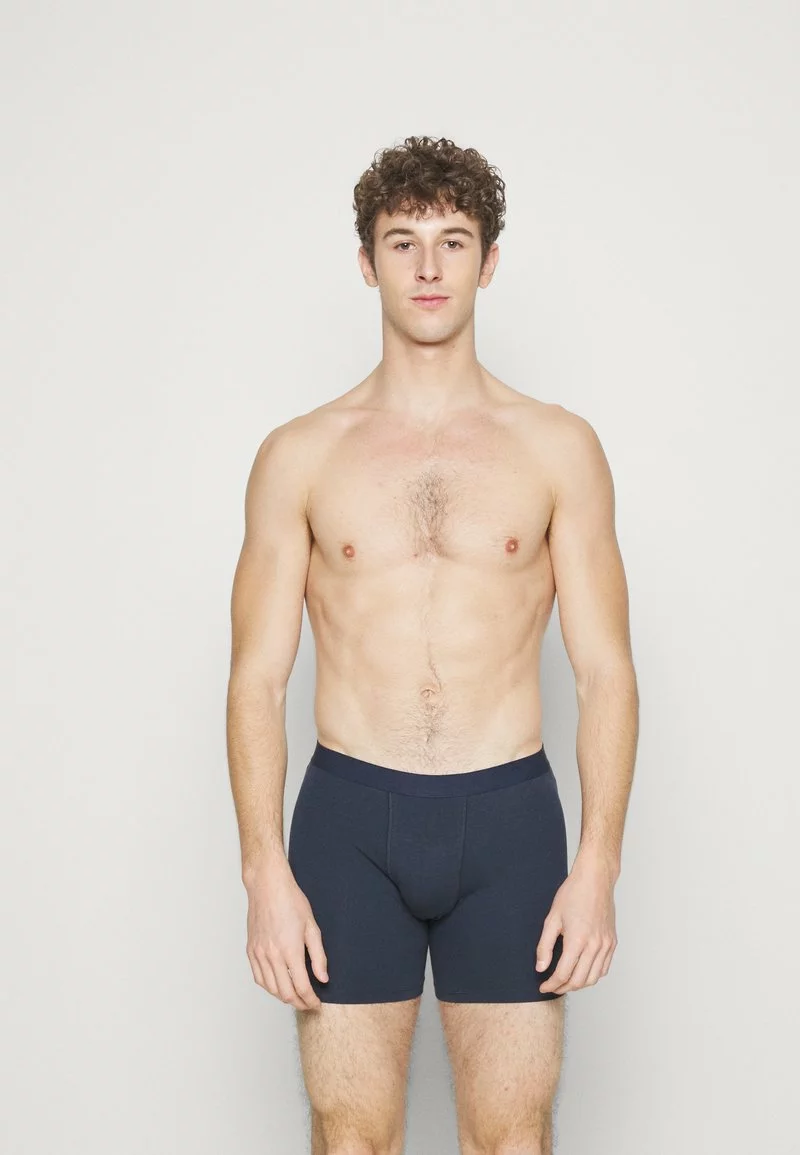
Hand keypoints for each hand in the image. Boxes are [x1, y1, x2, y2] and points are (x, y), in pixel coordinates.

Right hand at [244, 857, 328, 1010]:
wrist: (268, 886)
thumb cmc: (291, 901)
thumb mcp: (312, 927)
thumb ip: (318, 956)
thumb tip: (322, 978)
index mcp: (290, 950)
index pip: (301, 987)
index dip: (310, 1000)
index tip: (316, 1004)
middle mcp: (272, 955)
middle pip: (285, 993)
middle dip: (299, 1003)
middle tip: (308, 1004)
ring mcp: (259, 954)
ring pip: (270, 988)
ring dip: (284, 997)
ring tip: (295, 997)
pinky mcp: (251, 950)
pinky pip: (258, 978)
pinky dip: (269, 987)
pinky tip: (278, 985)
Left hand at [535, 856, 617, 993]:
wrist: (595, 879)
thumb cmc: (573, 894)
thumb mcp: (552, 918)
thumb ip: (545, 946)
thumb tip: (541, 967)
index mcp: (577, 939)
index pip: (563, 974)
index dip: (551, 984)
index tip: (543, 986)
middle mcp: (595, 945)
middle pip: (579, 981)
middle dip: (563, 988)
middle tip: (552, 986)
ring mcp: (606, 945)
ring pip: (593, 978)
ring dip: (578, 985)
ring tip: (565, 982)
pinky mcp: (612, 942)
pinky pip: (604, 968)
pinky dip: (592, 976)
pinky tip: (582, 972)